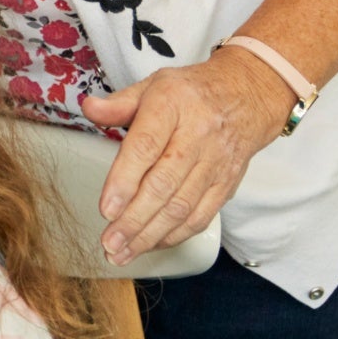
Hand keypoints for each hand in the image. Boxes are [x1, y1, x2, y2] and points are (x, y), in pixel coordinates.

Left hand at [83, 51, 293, 265]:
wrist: (247, 96)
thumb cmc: (191, 94)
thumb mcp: (154, 86)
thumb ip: (119, 104)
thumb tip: (89, 108)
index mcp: (173, 106)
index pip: (146, 146)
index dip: (125, 180)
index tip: (106, 208)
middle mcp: (197, 136)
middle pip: (164, 184)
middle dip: (134, 219)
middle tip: (109, 242)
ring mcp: (215, 163)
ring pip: (182, 206)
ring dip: (150, 234)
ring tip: (123, 252)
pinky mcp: (227, 184)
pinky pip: (201, 216)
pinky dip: (175, 235)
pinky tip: (151, 244)